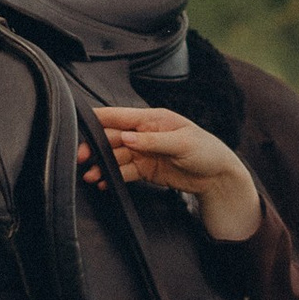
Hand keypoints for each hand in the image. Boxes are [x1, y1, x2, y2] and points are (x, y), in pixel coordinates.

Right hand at [87, 104, 261, 242]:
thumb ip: (153, 141)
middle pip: (112, 138)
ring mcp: (144, 152)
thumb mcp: (182, 143)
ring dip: (101, 165)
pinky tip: (103, 183)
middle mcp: (144, 134)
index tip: (80, 124)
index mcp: (152, 119)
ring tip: (89, 176)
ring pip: (115, 157)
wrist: (218, 177)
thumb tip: (128, 138)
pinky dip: (113, 177)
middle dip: (95, 147)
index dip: (99, 119)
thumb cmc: (207, 151)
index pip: (119, 116)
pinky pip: (124, 172)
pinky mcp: (145, 169)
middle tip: (81, 158)